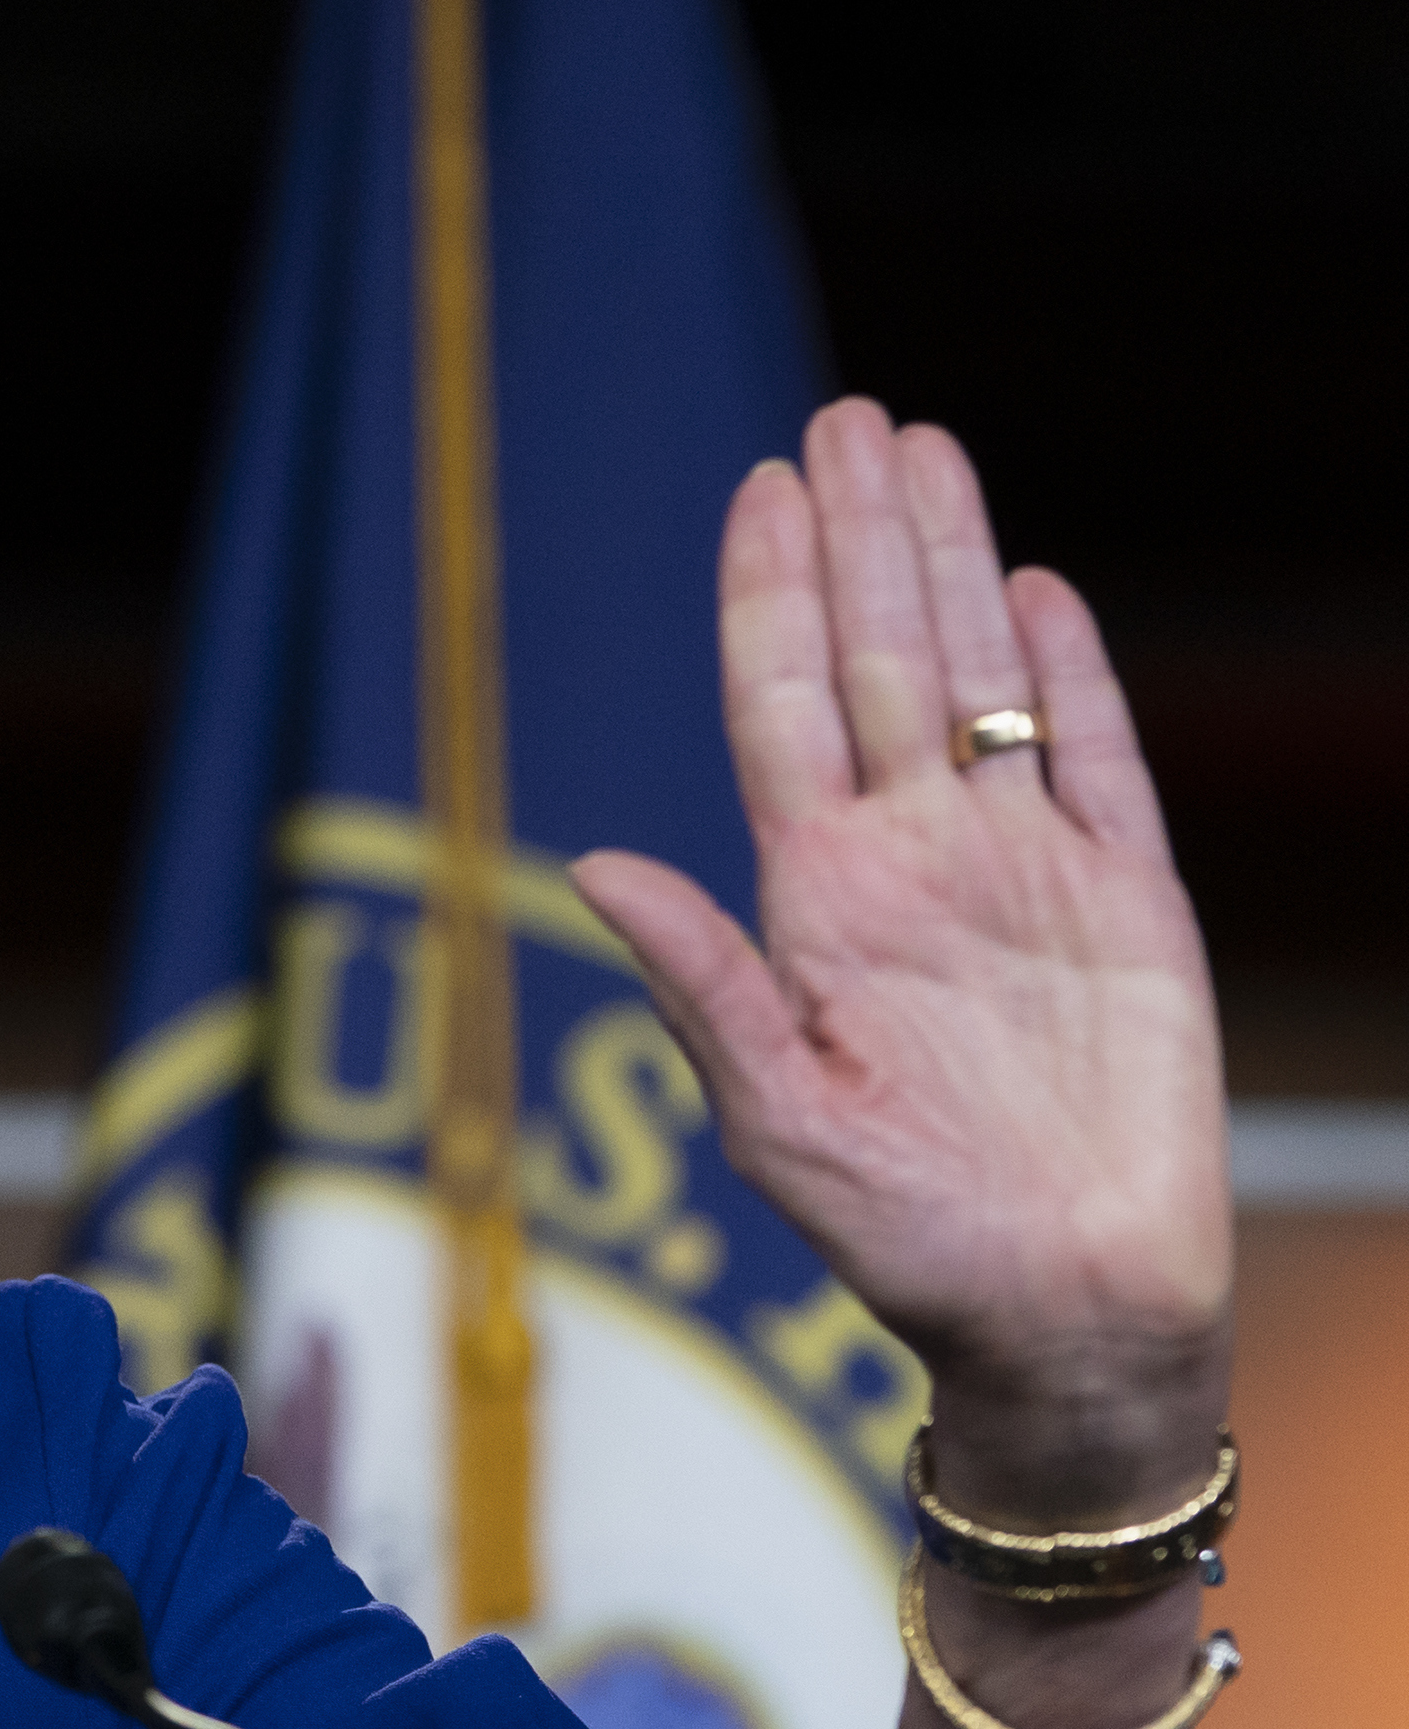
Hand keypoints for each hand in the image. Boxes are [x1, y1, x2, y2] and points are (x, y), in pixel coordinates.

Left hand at [567, 399, 1230, 1523]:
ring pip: (980, 680)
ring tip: (922, 449)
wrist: (1061, 1312)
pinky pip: (1098, 764)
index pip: (784, 711)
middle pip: (880, 660)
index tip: (760, 486)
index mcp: (819, 900)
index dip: (772, 598)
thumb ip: (701, 984)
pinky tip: (1035, 589)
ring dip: (950, 564)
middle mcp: (913, 862)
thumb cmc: (903, 1238)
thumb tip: (599, 867)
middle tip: (842, 416)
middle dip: (858, 538)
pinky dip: (1069, 676)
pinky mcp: (1129, 906)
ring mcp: (1022, 873)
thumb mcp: (776, 1116)